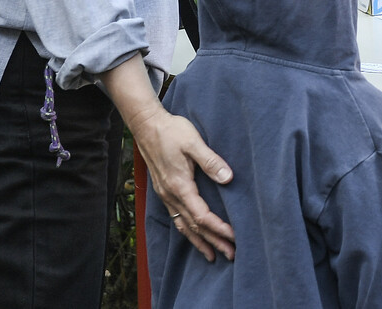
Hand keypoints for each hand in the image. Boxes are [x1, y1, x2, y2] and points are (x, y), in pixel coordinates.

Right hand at [128, 105, 235, 261]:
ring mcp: (166, 195)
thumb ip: (211, 161)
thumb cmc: (172, 131)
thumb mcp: (194, 142)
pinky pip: (177, 218)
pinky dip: (188, 231)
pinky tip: (194, 235)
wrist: (147, 126)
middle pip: (194, 227)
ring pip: (183, 226)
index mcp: (179, 186)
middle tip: (231, 255)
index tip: (234, 236)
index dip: (219, 228)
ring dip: (199, 241)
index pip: (202, 215)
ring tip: (213, 255)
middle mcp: (171, 196)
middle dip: (213, 242)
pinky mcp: (165, 191)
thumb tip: (228, 178)